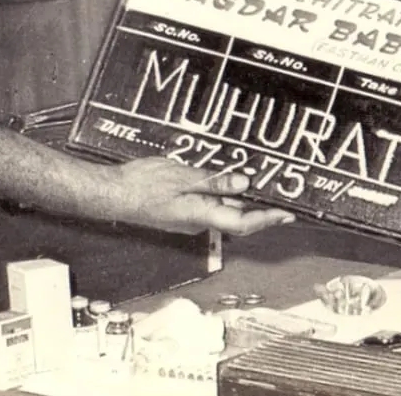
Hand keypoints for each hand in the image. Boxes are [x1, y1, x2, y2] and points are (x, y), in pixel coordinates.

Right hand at [109, 157, 295, 236]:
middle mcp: (198, 222)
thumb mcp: (181, 177)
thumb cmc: (142, 185)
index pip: (242, 223)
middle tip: (283, 203)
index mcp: (200, 215)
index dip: (267, 219)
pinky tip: (230, 186)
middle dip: (261, 213)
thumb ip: (214, 182)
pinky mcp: (181, 212)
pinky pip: (210, 208)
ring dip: (244, 205)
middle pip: (237, 221)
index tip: (287, 215)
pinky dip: (225, 199)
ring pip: (224, 214)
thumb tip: (244, 184)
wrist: (113, 194)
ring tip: (263, 191)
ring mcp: (189, 219)